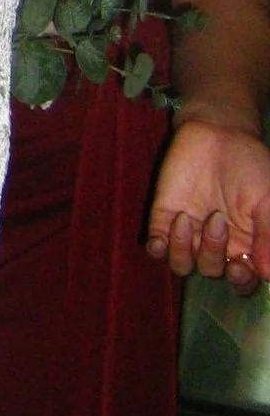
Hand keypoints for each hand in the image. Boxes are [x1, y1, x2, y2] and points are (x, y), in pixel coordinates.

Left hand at [146, 117, 269, 292]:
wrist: (218, 133)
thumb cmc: (249, 167)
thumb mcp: (267, 200)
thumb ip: (268, 234)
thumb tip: (268, 275)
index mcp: (244, 246)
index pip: (241, 280)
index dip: (239, 281)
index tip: (239, 266)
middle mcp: (215, 244)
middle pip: (210, 271)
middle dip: (212, 252)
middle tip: (217, 219)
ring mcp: (188, 232)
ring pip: (181, 264)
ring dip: (183, 249)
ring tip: (187, 218)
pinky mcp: (163, 217)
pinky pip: (156, 246)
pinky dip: (158, 247)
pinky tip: (161, 236)